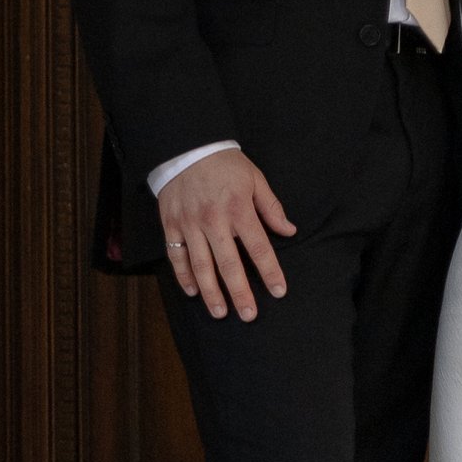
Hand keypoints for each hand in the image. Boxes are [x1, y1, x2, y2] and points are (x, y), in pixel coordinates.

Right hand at [159, 147, 296, 319]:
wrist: (188, 146)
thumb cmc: (225, 163)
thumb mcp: (255, 178)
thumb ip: (271, 207)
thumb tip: (289, 230)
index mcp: (239, 207)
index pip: (258, 246)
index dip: (270, 271)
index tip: (278, 291)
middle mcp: (214, 219)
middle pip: (229, 263)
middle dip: (240, 292)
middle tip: (249, 315)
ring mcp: (190, 223)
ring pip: (201, 265)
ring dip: (211, 292)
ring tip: (221, 312)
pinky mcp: (171, 224)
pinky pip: (176, 256)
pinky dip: (184, 276)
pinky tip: (193, 291)